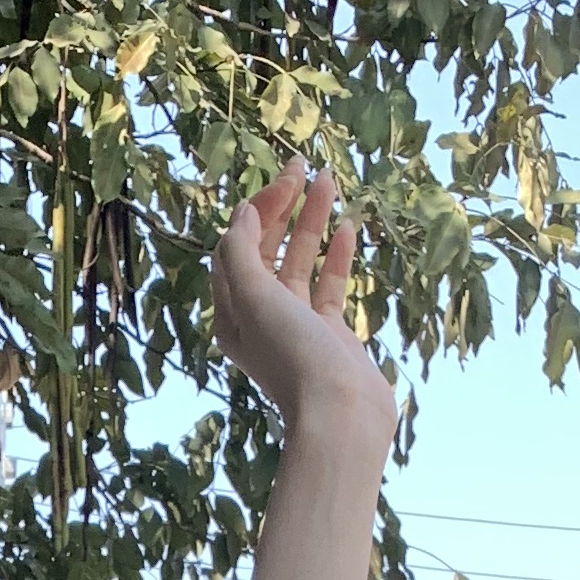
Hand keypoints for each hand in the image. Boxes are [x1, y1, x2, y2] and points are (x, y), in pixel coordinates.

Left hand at [212, 169, 394, 463]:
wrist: (340, 414)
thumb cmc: (293, 356)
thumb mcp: (254, 298)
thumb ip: (242, 252)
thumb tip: (242, 213)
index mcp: (232, 313)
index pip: (236, 246)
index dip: (256, 209)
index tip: (284, 182)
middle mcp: (259, 318)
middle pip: (267, 249)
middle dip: (283, 206)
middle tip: (304, 165)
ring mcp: (296, 325)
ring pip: (300, 261)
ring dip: (311, 220)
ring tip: (328, 180)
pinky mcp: (329, 334)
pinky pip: (328, 284)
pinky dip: (335, 254)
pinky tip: (347, 225)